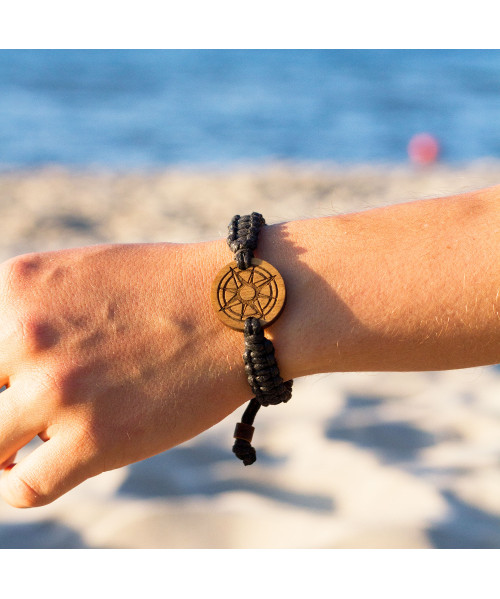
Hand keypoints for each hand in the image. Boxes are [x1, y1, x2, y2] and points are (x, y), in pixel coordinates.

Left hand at [0, 241, 250, 506]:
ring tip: (25, 445)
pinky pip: (23, 487)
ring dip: (4, 448)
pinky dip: (19, 484)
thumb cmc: (172, 286)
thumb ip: (33, 312)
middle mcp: (22, 336)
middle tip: (20, 412)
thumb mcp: (85, 275)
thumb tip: (9, 363)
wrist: (240, 304)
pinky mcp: (93, 439)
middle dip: (1, 403)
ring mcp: (55, 390)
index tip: (8, 384)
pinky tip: (40, 467)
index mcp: (14, 287)